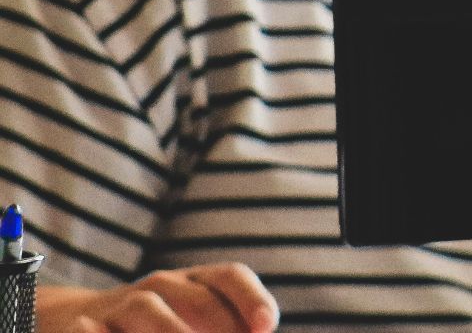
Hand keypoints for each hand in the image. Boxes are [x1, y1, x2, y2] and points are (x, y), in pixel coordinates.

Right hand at [37, 264, 278, 332]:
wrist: (73, 320)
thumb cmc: (154, 327)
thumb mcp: (191, 323)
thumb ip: (225, 330)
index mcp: (194, 282)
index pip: (230, 277)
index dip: (251, 298)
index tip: (266, 326)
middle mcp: (160, 287)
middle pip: (198, 298)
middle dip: (220, 325)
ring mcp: (121, 305)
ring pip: (149, 309)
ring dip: (173, 331)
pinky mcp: (82, 326)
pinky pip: (94, 331)